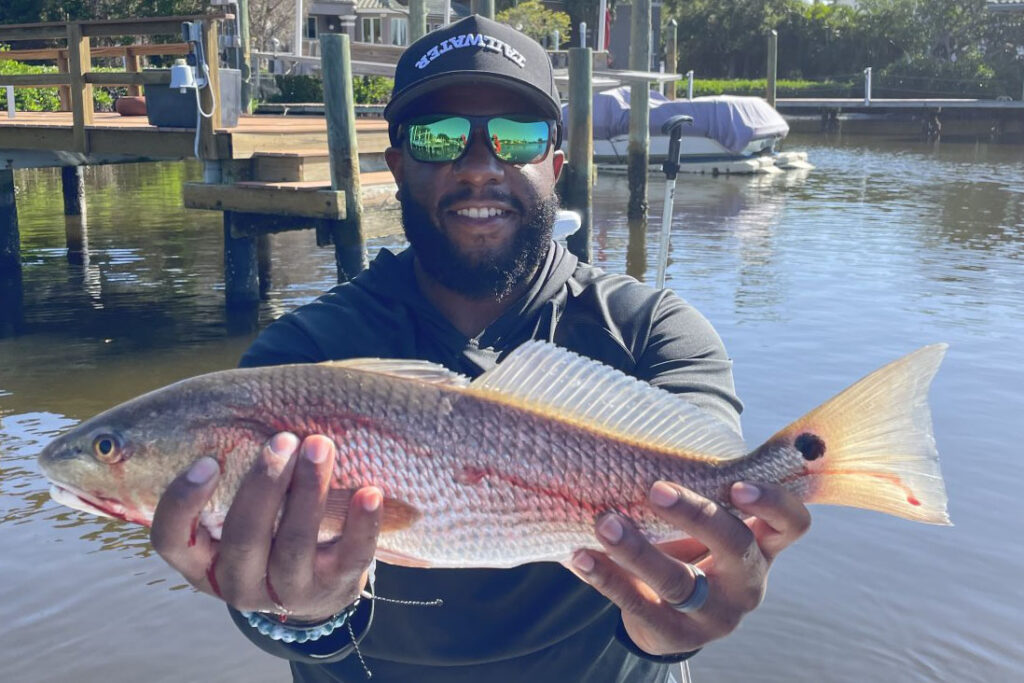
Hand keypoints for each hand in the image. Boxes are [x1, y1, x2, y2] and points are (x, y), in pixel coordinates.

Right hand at [150, 433, 381, 621]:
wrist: (316, 585)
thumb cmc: (266, 527)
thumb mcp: (236, 512)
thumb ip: (228, 472)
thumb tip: (235, 401)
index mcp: (201, 561)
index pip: (171, 539)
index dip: (183, 503)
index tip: (207, 460)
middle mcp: (237, 583)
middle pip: (243, 538)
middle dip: (264, 486)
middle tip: (283, 439)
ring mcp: (287, 592)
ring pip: (295, 545)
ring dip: (309, 492)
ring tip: (321, 445)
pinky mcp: (334, 589)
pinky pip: (350, 557)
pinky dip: (361, 523)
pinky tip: (369, 492)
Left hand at [569, 481, 810, 655]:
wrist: (669, 618)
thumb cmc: (691, 551)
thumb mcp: (707, 529)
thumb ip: (701, 495)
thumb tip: (648, 442)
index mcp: (761, 547)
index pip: (791, 525)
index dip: (773, 503)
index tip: (737, 483)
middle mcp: (746, 582)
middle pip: (735, 547)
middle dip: (697, 515)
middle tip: (656, 488)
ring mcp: (713, 615)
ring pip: (679, 582)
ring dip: (638, 549)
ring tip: (605, 522)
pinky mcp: (674, 636)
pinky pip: (638, 605)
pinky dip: (606, 578)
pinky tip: (581, 557)